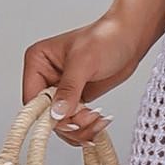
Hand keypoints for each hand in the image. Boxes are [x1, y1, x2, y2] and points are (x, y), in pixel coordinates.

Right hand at [21, 14, 143, 147]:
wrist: (132, 37)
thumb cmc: (108, 36)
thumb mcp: (85, 61)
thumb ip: (69, 88)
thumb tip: (56, 113)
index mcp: (39, 61)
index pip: (32, 99)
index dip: (46, 115)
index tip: (64, 120)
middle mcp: (46, 76)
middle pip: (45, 115)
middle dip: (67, 122)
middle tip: (86, 119)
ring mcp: (61, 89)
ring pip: (60, 122)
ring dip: (79, 127)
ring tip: (97, 119)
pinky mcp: (76, 98)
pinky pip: (73, 122)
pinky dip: (85, 127)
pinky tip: (99, 121)